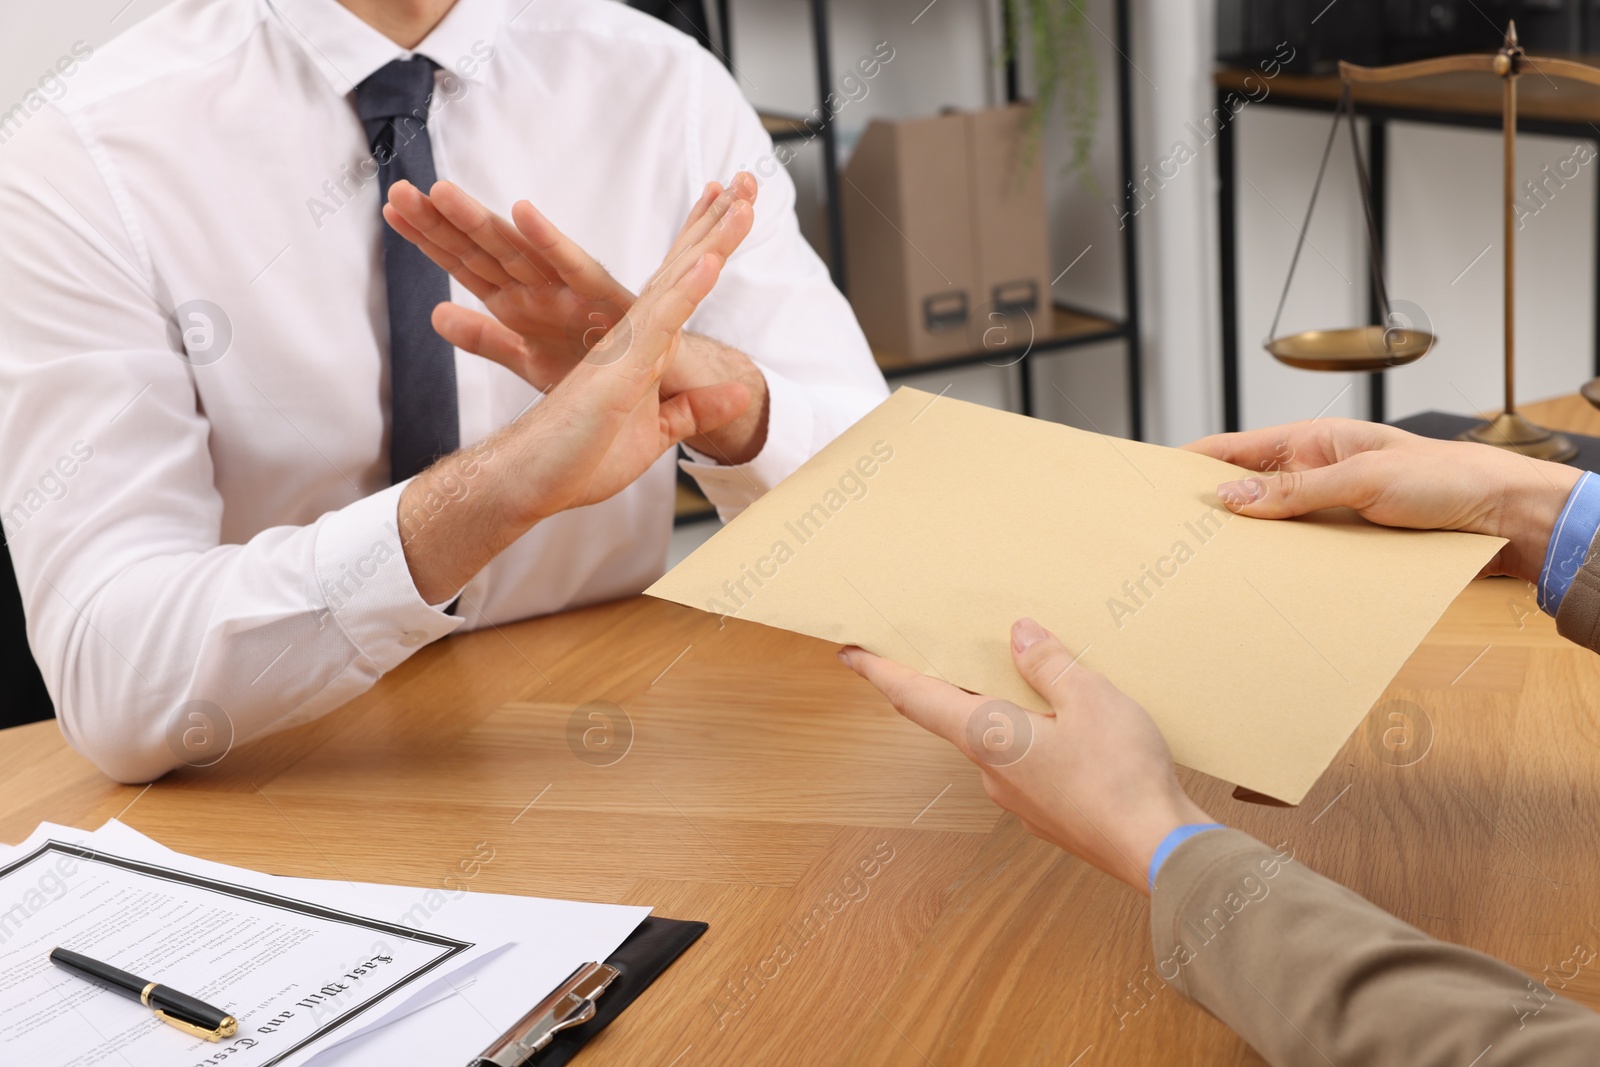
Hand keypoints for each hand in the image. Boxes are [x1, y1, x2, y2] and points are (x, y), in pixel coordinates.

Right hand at [395, 191, 755, 602]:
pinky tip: (709, 264)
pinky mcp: (618, 367)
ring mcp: (624, 345)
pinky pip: (657, 321)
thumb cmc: (578, 455)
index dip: (706, 245)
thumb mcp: (656, 432)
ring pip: (675, 281)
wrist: (527, 480)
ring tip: (742, 203)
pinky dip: (685, 291)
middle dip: (715, 224)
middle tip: (748, 182)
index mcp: (640, 345)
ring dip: (711, 241)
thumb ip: (693, 410)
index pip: (681, 285)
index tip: (735, 208)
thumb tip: (739, 397)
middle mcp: (630, 333)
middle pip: (681, 267)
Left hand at [838, 619, 1210, 895]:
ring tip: (1024, 676)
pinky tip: (1064, 725)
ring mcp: (1017, 798)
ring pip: (995, 740)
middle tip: (939, 649)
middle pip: (953, 717)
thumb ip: (1049, 664)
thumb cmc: (1122, 775)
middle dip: (944, 683)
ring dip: (998, 709)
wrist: (1159, 851)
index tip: (850, 655)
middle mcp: (990, 771)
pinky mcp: (1046, 812)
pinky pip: (1025, 763)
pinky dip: (1029, 736)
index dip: (880, 673)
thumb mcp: (1090, 697)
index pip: (916, 698)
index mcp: (988, 737)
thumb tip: (1019, 635)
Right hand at [1184, 419, 1580, 584]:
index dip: (1192, 464)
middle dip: (1212, 515)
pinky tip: (1261, 589)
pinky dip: (1279, 570)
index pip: (1235, 450)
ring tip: (1211, 572)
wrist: (1507, 519)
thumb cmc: (1448, 480)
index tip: (1154, 483)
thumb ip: (1296, 491)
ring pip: (1270, 532)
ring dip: (1247, 550)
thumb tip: (1230, 498)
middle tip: (1173, 541)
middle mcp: (1315, 476)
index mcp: (1313, 442)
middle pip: (1246, 494)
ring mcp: (1328, 512)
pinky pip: (1300, 558)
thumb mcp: (1366, 480)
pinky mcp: (1345, 545)